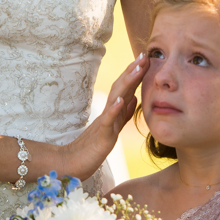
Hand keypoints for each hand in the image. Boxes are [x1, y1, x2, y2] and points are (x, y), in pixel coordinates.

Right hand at [60, 55, 149, 181]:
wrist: (72, 164)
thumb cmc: (91, 148)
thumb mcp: (111, 128)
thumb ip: (122, 114)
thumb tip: (133, 98)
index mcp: (112, 112)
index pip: (125, 88)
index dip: (136, 73)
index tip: (147, 58)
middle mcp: (108, 113)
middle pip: (121, 88)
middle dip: (133, 71)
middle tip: (144, 55)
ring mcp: (104, 123)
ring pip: (116, 99)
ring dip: (127, 83)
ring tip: (137, 69)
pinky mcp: (101, 136)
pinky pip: (108, 121)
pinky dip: (115, 109)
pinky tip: (123, 100)